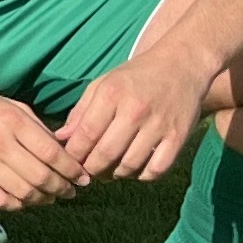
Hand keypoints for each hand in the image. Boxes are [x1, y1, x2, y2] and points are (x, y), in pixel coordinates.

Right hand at [0, 88, 87, 212]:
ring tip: (51, 197)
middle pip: (41, 176)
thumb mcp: (11, 106)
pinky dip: (19, 205)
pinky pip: (1, 200)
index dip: (72, 169)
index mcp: (12, 122)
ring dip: (43, 199)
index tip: (83, 177)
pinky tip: (26, 199)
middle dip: (62, 188)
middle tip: (71, 191)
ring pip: (24, 192)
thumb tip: (64, 152)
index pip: (51, 153)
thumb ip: (37, 128)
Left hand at [55, 47, 215, 185]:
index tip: (69, 162)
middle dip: (91, 169)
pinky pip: (157, 169)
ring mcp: (159, 125)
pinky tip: (134, 170)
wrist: (181, 65)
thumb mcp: (103, 84)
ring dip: (115, 175)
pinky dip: (143, 176)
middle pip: (106, 153)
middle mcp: (135, 110)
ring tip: (108, 172)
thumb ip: (81, 111)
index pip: (86, 133)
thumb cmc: (136, 77)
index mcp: (112, 94)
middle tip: (86, 172)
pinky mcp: (179, 137)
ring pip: (130, 165)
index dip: (74, 154)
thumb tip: (61, 138)